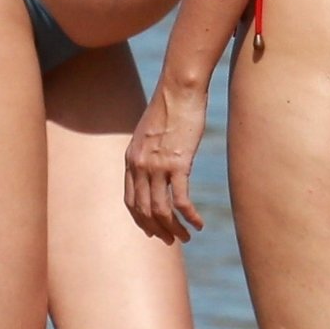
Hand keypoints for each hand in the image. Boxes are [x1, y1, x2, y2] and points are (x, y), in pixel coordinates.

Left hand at [124, 81, 206, 244]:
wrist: (179, 87)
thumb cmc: (170, 106)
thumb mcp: (150, 131)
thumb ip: (148, 150)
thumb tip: (156, 164)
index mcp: (131, 158)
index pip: (131, 201)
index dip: (141, 221)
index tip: (155, 231)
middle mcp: (140, 165)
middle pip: (144, 211)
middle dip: (158, 230)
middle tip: (173, 240)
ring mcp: (157, 165)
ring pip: (161, 211)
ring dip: (174, 229)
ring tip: (187, 237)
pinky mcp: (178, 163)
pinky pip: (181, 201)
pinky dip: (189, 217)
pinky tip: (198, 223)